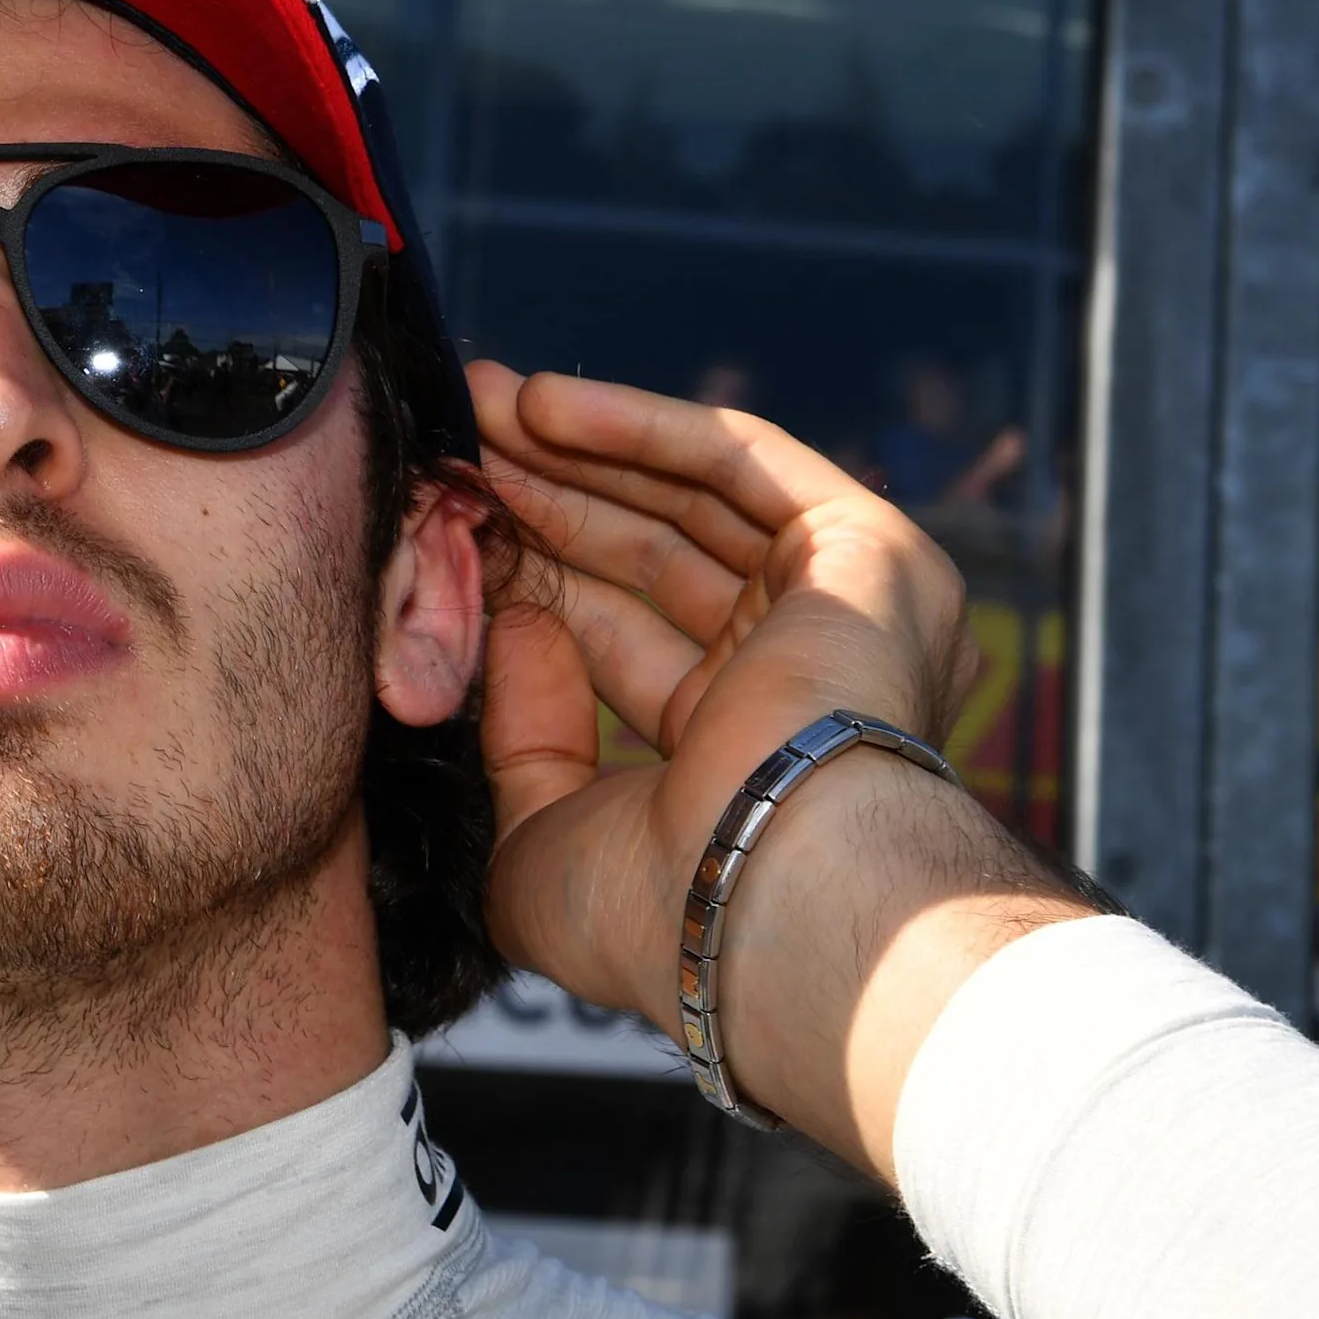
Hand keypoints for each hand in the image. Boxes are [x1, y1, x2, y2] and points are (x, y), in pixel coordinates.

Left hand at [469, 364, 1089, 1176]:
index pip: (621, 637)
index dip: (531, 578)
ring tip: (476, 407)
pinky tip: (539, 407)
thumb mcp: (535, 837)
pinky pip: (740, 461)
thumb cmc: (648, 912)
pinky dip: (637, 426)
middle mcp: (802, 679)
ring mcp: (845, 612)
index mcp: (737, 755)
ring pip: (692, 497)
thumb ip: (520, 737)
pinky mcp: (870, 552)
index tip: (447, 528)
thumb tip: (516, 626)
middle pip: (651, 555)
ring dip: (578, 449)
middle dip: (547, 496)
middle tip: (453, 442)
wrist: (755, 899)